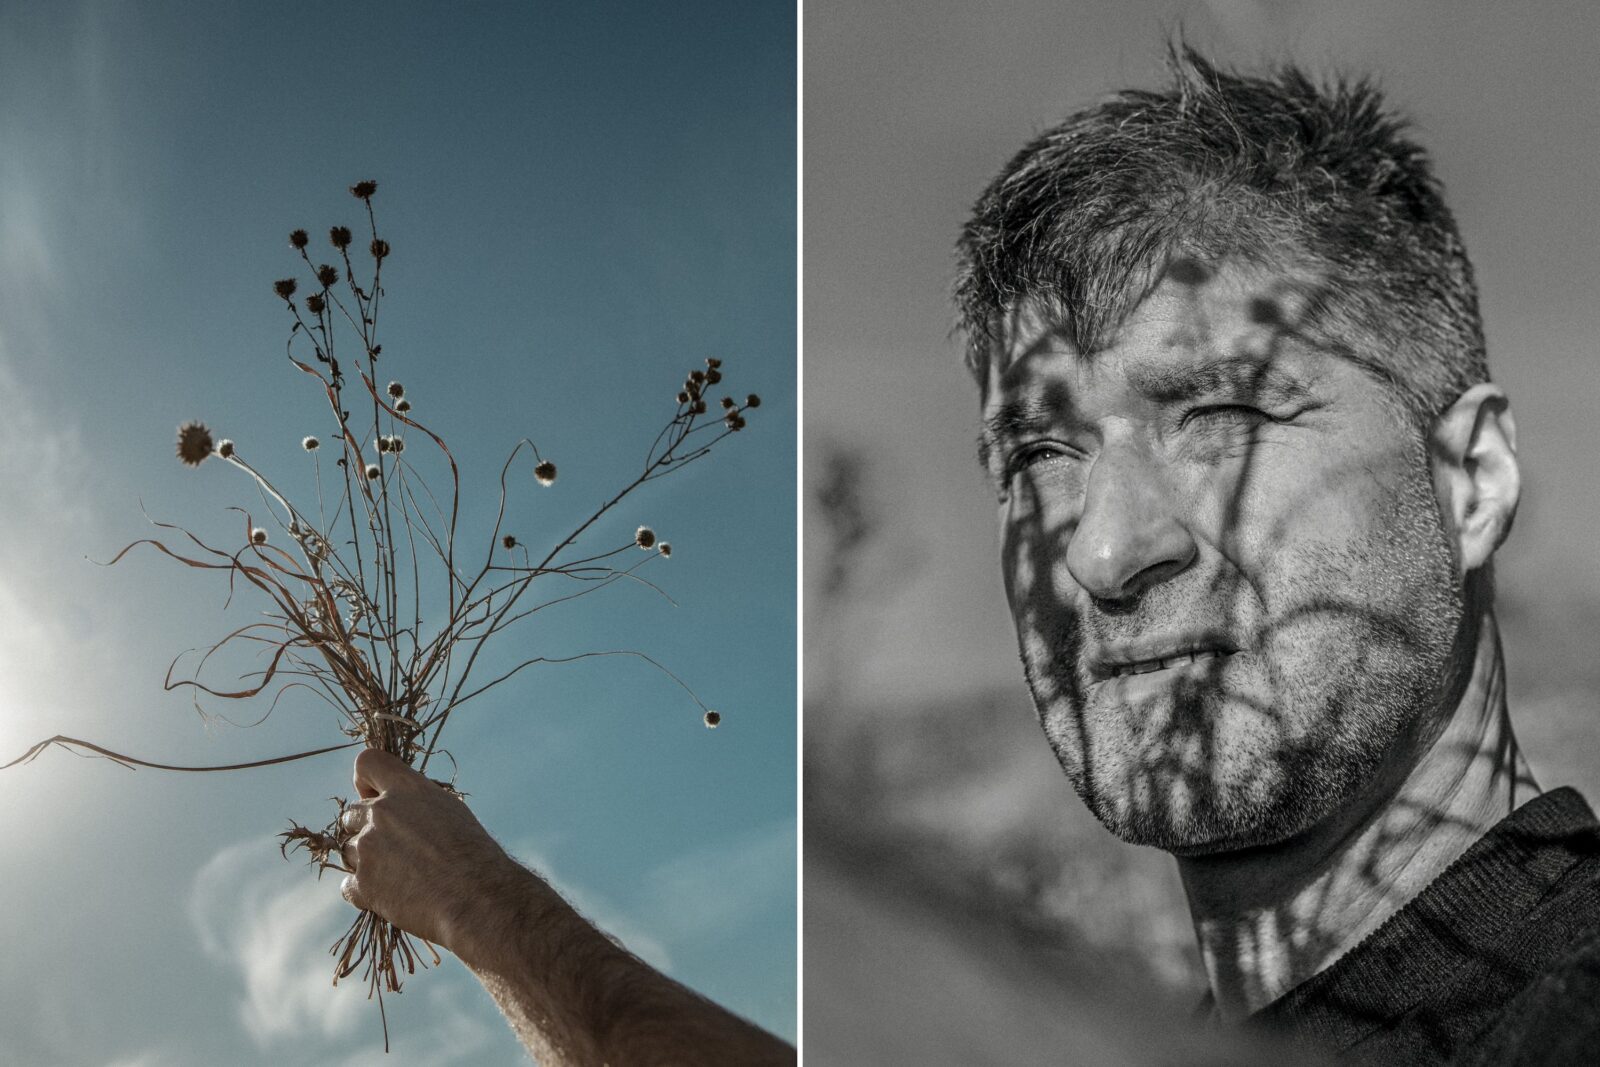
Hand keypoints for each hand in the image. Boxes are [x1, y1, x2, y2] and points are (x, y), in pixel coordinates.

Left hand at [338, 748, 522, 951]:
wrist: (475, 898)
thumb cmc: (473, 855)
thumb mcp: (450, 811)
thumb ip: (416, 803)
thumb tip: (398, 806)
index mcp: (407, 788)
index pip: (367, 763)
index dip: (366, 781)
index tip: (375, 797)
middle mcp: (382, 813)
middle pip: (351, 814)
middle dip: (366, 829)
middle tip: (396, 849)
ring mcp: (368, 849)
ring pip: (349, 850)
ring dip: (367, 862)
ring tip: (400, 875)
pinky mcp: (362, 884)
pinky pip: (349, 885)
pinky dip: (366, 892)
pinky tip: (393, 895)